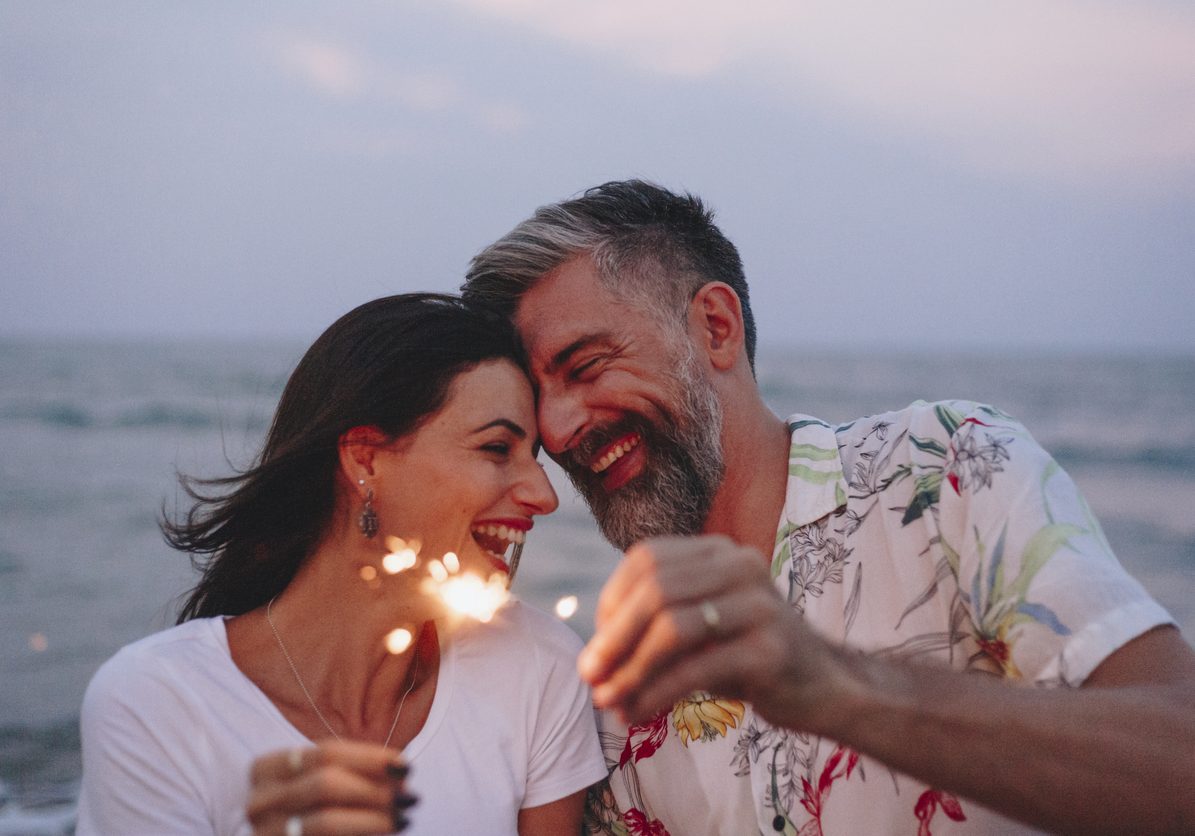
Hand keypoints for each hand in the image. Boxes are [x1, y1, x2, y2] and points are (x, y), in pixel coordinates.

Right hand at [248, 740, 416, 834]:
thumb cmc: (307, 808)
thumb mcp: (319, 782)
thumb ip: (352, 772)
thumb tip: (400, 771)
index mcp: (266, 769)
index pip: (326, 753)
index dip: (370, 757)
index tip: (405, 765)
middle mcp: (259, 801)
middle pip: (327, 784)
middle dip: (375, 789)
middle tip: (410, 797)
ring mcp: (265, 832)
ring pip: (326, 822)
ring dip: (373, 818)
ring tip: (404, 818)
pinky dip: (361, 834)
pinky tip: (385, 831)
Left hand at [577, 535, 845, 729]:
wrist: (824, 688)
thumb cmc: (748, 657)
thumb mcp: (700, 631)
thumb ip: (653, 628)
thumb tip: (590, 661)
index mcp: (720, 551)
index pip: (646, 559)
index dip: (611, 601)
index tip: (597, 645)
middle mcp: (741, 566)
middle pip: (656, 590)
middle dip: (614, 637)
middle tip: (589, 677)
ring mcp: (759, 604)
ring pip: (673, 628)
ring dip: (631, 669)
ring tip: (608, 701)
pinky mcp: (770, 649)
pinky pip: (697, 668)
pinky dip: (657, 693)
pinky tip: (639, 713)